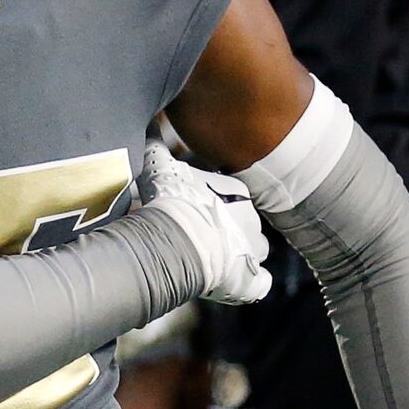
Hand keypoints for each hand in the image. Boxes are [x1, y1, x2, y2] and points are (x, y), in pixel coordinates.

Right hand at [141, 143, 271, 305]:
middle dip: (227, 233)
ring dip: (238, 257)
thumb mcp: (159, 166)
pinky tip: (232, 284)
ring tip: (213, 264)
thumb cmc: (168, 201)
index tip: (197, 214)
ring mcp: (253, 250)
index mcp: (237, 192)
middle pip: (246, 225)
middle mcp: (252, 219)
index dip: (216, 208)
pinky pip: (259, 283)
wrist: (176, 238)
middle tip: (201, 241)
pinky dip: (249, 285)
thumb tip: (148, 123)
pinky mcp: (250, 280)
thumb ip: (157, 144)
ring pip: (255, 251)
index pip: (236, 199)